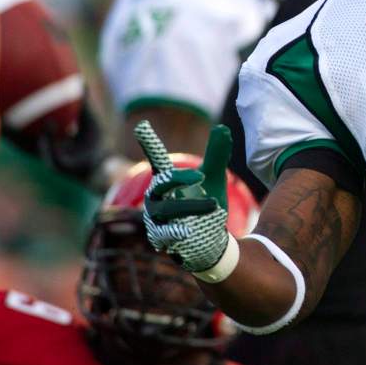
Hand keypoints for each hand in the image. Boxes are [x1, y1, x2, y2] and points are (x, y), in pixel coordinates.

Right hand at [134, 120, 232, 273]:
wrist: (208, 238)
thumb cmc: (205, 203)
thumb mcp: (214, 178)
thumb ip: (216, 155)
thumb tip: (223, 128)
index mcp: (167, 180)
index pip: (157, 159)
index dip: (149, 143)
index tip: (142, 125)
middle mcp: (157, 197)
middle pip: (160, 183)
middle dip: (178, 178)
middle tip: (203, 175)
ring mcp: (157, 218)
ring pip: (166, 210)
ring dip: (190, 206)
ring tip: (214, 205)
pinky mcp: (160, 238)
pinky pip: (162, 234)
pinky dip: (174, 233)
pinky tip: (188, 232)